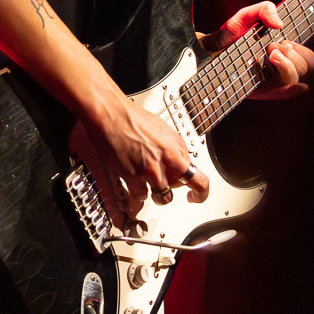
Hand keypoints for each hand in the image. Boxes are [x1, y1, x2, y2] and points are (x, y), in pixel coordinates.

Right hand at [71, 84, 209, 218]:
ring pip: (161, 198)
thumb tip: (184, 162)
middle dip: (172, 190)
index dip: (200, 194)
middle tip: (165, 184)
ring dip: (156, 194)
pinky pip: (140, 196)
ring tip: (148, 182)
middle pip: (176, 190)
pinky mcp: (132, 177)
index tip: (195, 196)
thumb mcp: (165, 131)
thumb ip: (176, 149)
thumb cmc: (135, 119)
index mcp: (176, 150)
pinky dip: (138, 192)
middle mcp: (165, 162)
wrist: (112, 115)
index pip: (199, 180)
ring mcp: (149, 171)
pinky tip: (135, 182)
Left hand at [200, 1, 313, 98]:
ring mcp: (275, 81)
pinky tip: (276, 75)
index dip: (305, 51)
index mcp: (285, 50)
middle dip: (294, 55)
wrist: (212, 50)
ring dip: (287, 65)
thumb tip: (279, 24)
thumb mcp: (247, 15)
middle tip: (273, 47)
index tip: (288, 42)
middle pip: (308, 67)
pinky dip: (287, 87)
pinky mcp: (264, 92)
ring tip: (269, 54)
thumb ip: (265, 9)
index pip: (311, 57)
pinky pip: (285, 93)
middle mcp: (283, 66)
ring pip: (296, 79)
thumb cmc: (233, 34)